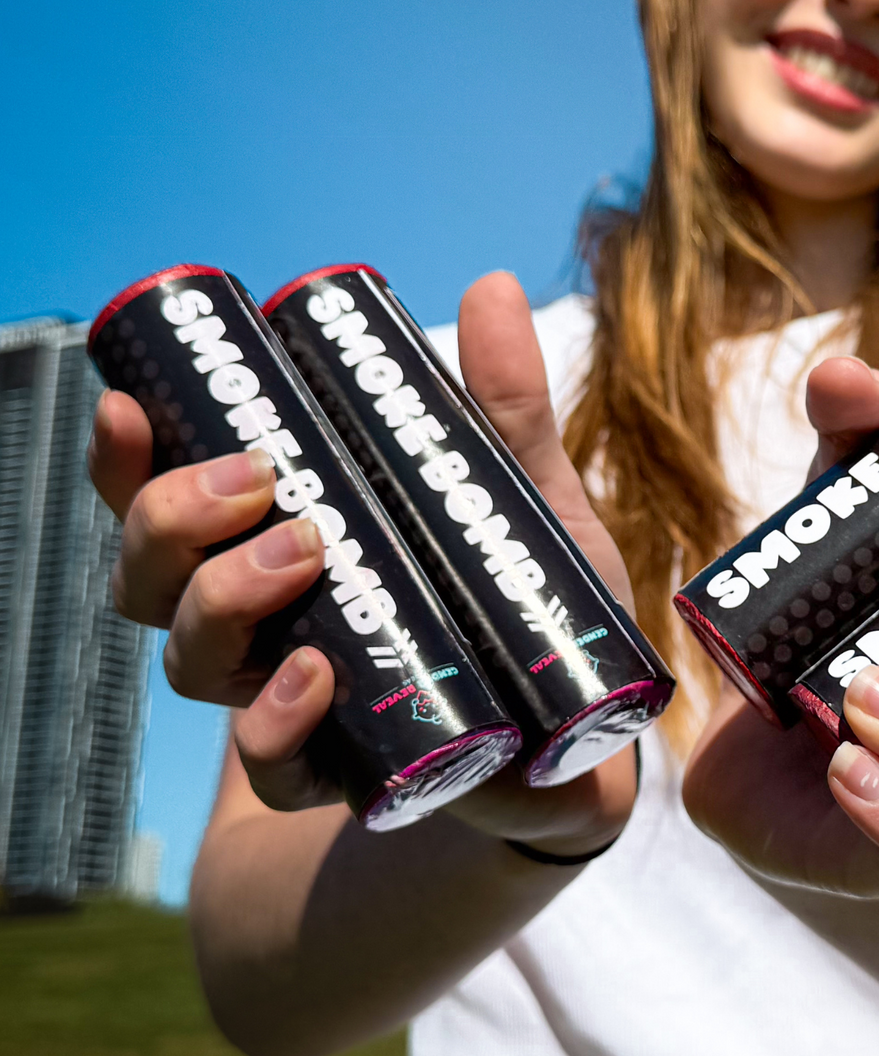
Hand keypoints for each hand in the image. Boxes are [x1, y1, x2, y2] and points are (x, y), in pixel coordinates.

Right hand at [88, 273, 637, 853]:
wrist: (575, 735)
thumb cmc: (528, 602)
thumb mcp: (525, 495)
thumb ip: (505, 407)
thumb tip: (490, 283)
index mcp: (280, 544)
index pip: (169, 501)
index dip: (126, 461)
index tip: (129, 407)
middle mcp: (264, 621)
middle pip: (153, 576)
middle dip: (171, 519)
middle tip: (254, 479)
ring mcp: (289, 698)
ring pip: (191, 659)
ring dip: (221, 600)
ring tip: (298, 552)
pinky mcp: (338, 772)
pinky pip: (271, 762)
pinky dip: (277, 720)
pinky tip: (313, 676)